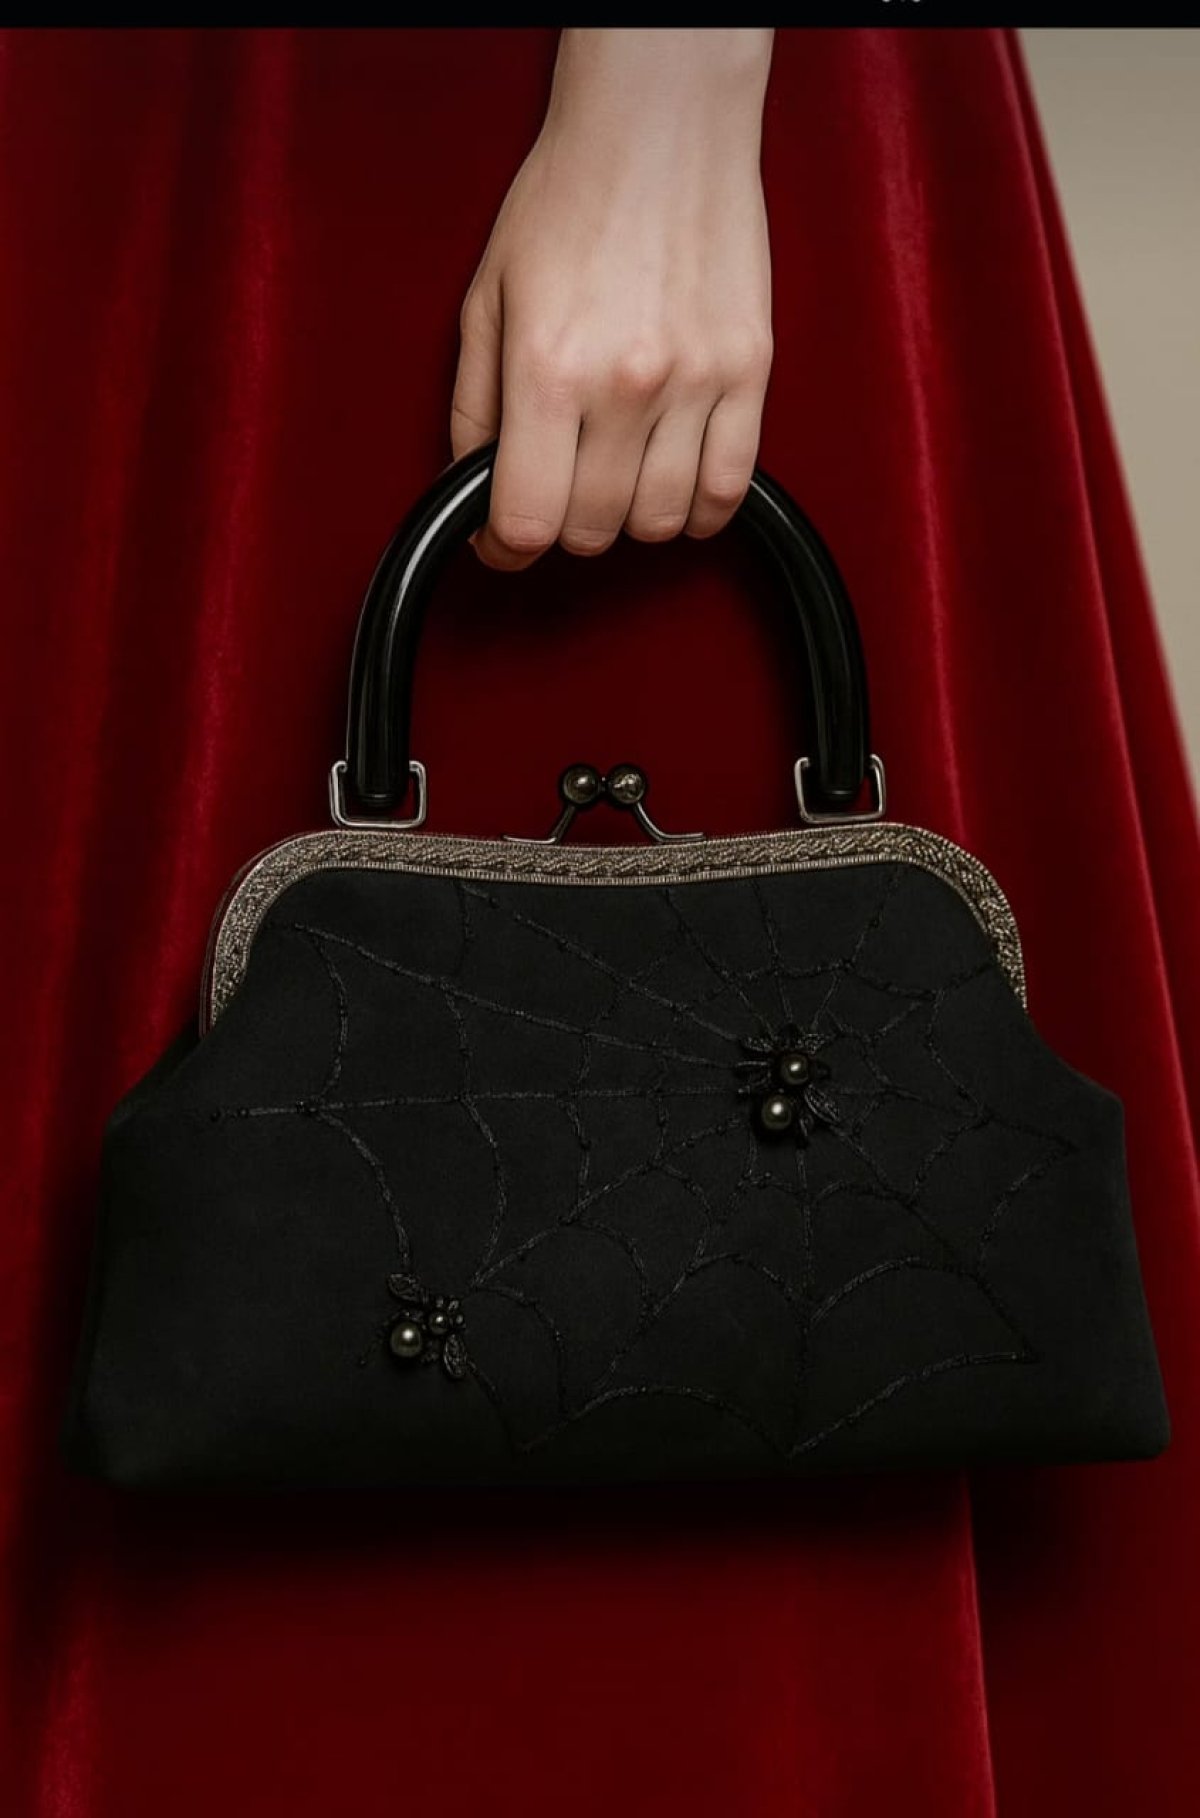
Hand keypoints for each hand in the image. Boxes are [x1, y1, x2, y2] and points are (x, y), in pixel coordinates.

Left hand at [451, 28, 774, 569]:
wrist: (660, 125)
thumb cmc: (570, 196)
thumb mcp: (487, 298)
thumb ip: (473, 406)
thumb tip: (472, 489)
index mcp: (549, 368)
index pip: (527, 518)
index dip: (505, 547)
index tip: (502, 541)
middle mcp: (626, 384)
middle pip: (593, 528)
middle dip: (564, 525)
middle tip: (557, 491)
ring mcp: (697, 381)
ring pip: (661, 521)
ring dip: (630, 519)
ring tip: (616, 481)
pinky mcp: (750, 371)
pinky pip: (729, 488)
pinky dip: (699, 510)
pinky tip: (675, 485)